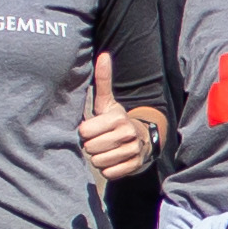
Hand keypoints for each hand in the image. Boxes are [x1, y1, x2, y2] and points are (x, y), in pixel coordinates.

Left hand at [75, 51, 159, 179]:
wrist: (142, 139)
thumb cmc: (117, 120)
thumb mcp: (109, 102)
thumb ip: (103, 80)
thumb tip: (103, 55)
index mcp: (117, 118)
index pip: (85, 132)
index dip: (86, 132)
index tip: (94, 129)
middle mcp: (127, 134)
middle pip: (91, 148)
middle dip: (92, 146)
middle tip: (100, 140)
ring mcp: (132, 151)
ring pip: (99, 162)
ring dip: (99, 158)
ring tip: (106, 149)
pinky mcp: (134, 165)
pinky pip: (110, 173)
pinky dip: (108, 169)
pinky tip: (113, 159)